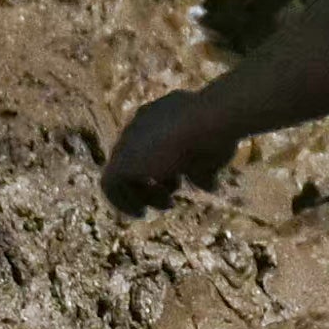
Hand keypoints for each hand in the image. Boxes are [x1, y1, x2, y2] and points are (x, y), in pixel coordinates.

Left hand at [100, 88, 235, 210]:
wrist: (209, 118)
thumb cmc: (218, 133)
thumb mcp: (213, 153)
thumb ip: (203, 169)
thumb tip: (207, 186)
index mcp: (159, 115)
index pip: (151, 145)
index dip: (164, 169)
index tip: (177, 184)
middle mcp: (140, 124)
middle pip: (136, 159)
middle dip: (151, 183)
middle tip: (170, 201)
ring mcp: (128, 141)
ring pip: (124, 173)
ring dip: (143, 194)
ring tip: (167, 205)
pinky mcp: (122, 160)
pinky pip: (110, 186)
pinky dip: (123, 202)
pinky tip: (140, 214)